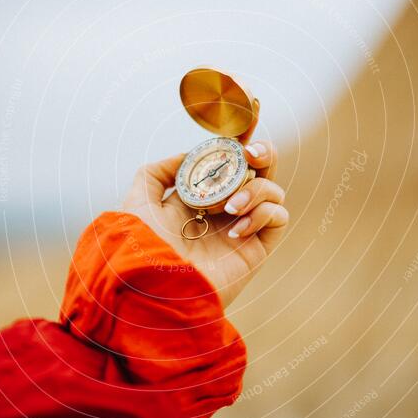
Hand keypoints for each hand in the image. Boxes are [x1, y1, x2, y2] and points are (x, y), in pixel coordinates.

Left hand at [121, 140, 288, 306]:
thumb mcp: (139, 200)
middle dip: (263, 154)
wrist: (155, 286)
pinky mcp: (256, 249)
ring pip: (273, 192)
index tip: (241, 131)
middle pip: (260, 172)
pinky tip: (235, 229)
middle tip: (250, 153)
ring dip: (256, 189)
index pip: (228, 164)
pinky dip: (263, 213)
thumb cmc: (142, 246)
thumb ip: (158, 171)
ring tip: (229, 207)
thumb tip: (188, 155)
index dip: (238, 146)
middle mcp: (224, 211)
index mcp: (199, 198)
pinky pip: (278, 218)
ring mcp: (243, 229)